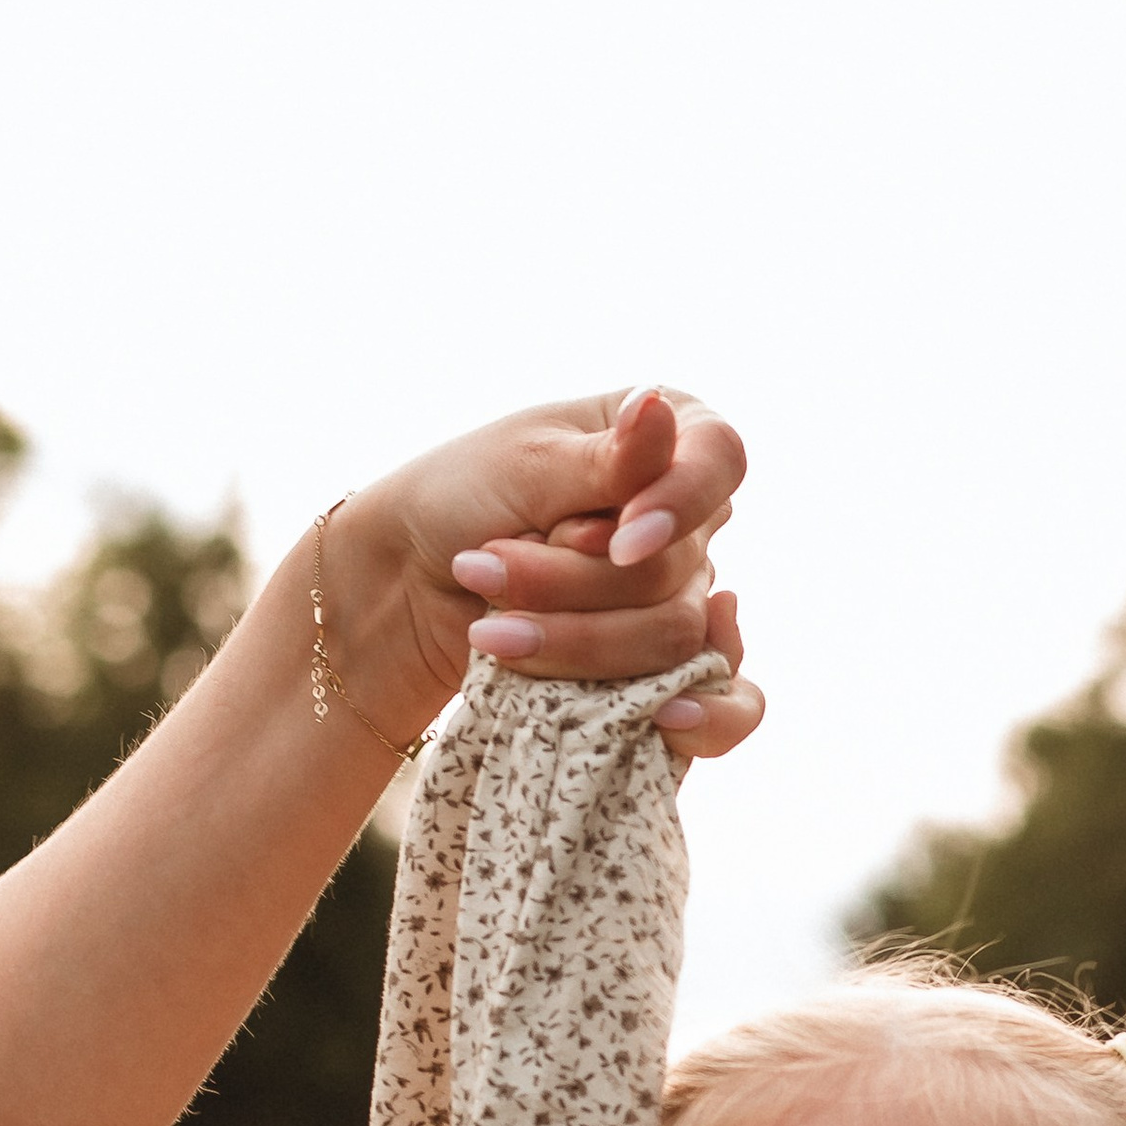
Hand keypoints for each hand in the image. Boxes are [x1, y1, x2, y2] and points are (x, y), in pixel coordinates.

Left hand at [329, 386, 760, 765]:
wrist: (406, 583)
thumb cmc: (461, 496)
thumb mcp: (525, 463)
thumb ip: (607, 458)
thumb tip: (658, 405)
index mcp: (671, 436)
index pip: (720, 459)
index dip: (680, 504)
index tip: (620, 539)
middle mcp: (688, 518)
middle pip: (676, 570)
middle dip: (573, 583)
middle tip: (483, 567)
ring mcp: (677, 594)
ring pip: (670, 638)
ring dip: (572, 640)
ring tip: (488, 631)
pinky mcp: (659, 665)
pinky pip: (717, 704)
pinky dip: (692, 720)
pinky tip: (661, 720)